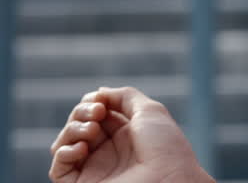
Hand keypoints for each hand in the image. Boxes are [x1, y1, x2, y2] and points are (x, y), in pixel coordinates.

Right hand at [48, 87, 213, 182]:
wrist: (169, 179)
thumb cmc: (165, 147)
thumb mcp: (149, 111)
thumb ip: (124, 96)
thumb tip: (100, 92)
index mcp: (125, 134)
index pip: (96, 113)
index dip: (93, 102)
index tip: (101, 100)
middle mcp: (108, 152)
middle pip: (78, 125)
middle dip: (82, 112)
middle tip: (97, 112)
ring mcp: (94, 168)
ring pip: (64, 144)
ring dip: (72, 130)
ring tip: (92, 129)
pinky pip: (58, 169)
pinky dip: (64, 153)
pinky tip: (82, 147)